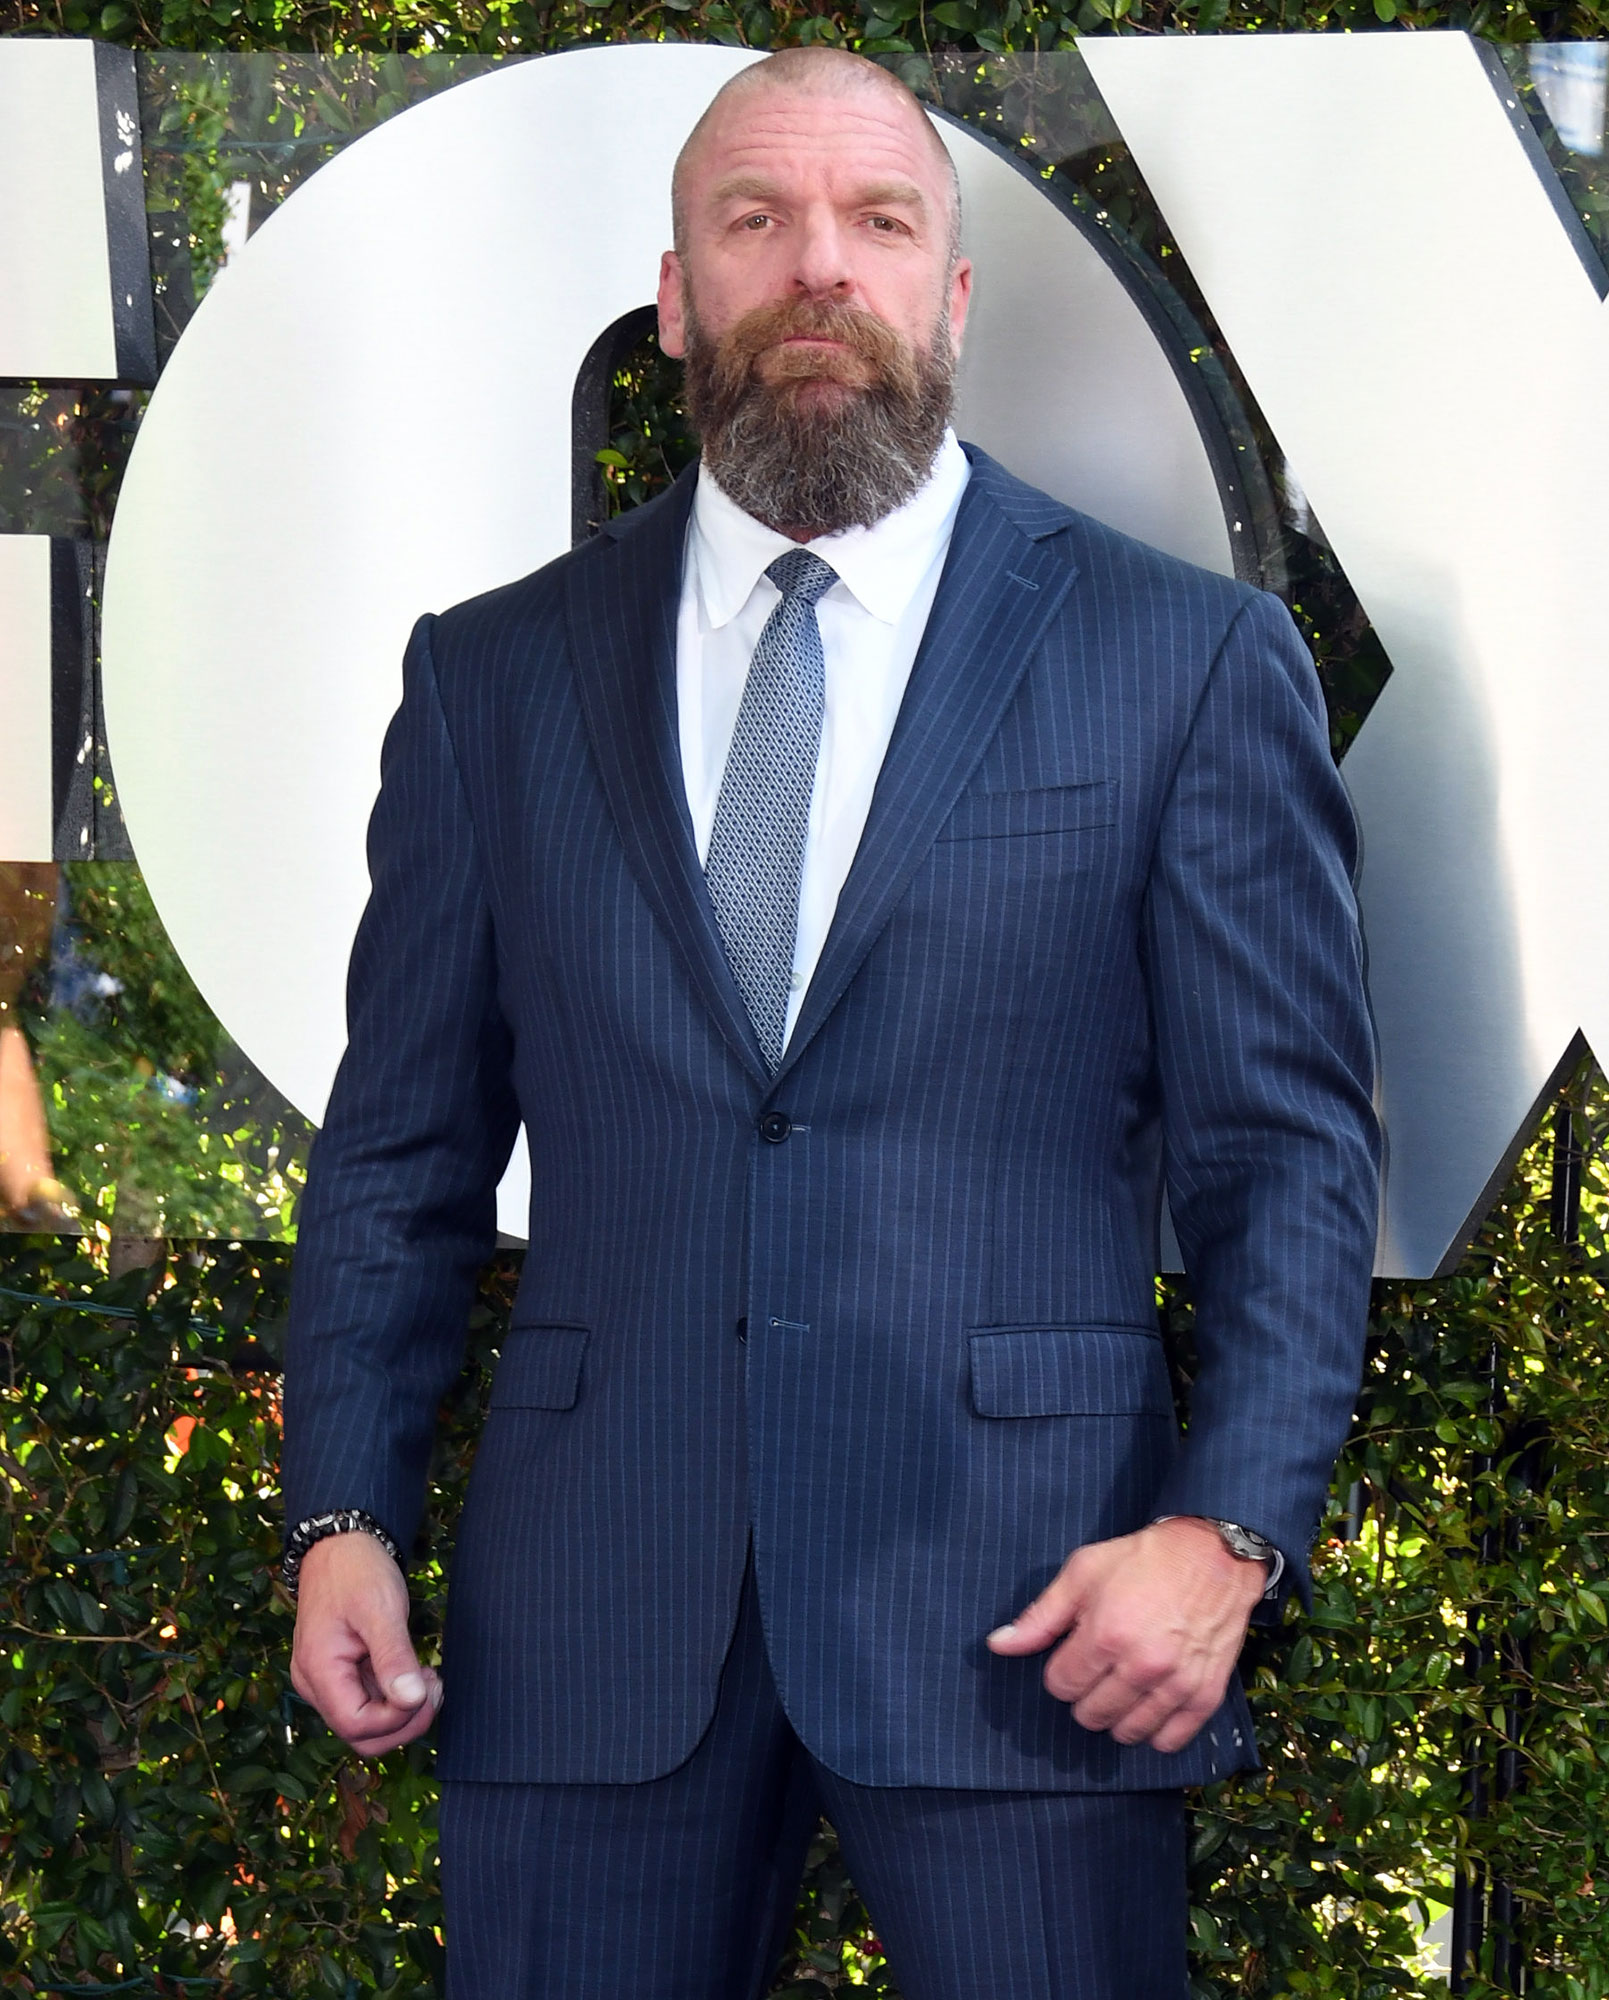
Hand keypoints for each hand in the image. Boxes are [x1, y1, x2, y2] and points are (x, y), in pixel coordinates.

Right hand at [289, 1532, 441, 1757]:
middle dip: (403, 1722)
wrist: (340, 1544)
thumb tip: (411, 1699)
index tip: (428, 1688)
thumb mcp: (380, 1609)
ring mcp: (327, 1680)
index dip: (396, 1719)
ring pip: (366, 1723)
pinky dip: (395, 1698)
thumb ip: (393, 1656)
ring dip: (403, 1713)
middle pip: (360, 1734)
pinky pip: (368, 1702)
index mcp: (318, 1671)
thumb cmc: (356, 1571)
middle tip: (435, 1687)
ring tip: (431, 1680)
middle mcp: (316, 1684)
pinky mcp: (341, 1673)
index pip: (356, 1725)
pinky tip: (417, 1675)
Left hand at [985, 1517, 1267, 1753]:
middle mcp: (1141, 1668)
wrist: (1213, 1555)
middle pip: (1090, 1716)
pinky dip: (1155, 1731)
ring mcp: (1176, 1686)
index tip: (1074, 1654)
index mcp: (1105, 1635)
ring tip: (1123, 1686)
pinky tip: (1150, 1705)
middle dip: (1085, 1695)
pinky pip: (1168, 1742)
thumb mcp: (1083, 1572)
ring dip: (1117, 1715)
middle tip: (1098, 1669)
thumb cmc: (1142, 1560)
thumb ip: (1040, 1615)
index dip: (1061, 1671)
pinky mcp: (1205, 1697)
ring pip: (1127, 1734)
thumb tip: (998, 1645)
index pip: (1060, 1686)